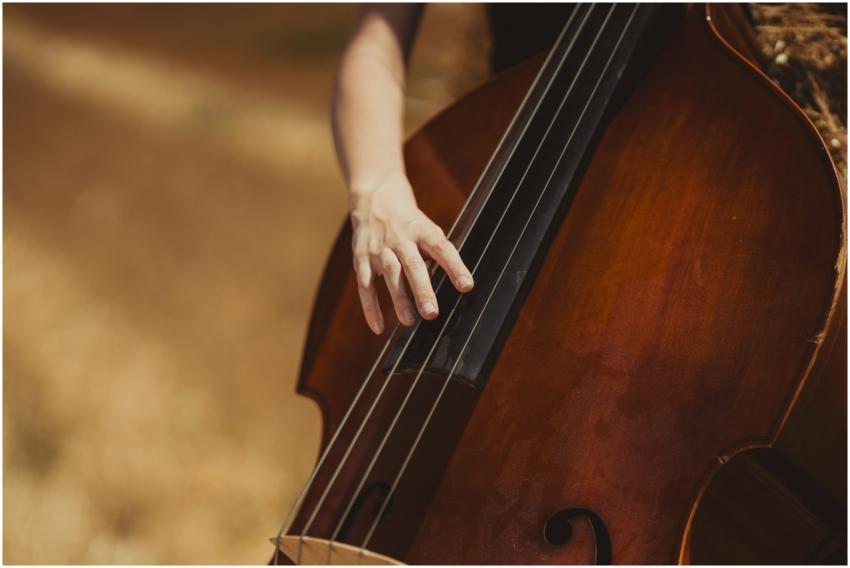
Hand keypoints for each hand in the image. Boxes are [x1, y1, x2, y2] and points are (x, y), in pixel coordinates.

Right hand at [349, 170, 473, 333]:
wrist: (376, 197)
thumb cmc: (410, 222)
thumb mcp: (427, 230)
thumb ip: (436, 254)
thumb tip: (453, 283)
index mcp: (422, 231)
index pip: (442, 248)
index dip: (455, 267)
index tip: (466, 286)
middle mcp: (401, 239)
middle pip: (413, 265)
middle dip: (422, 290)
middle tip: (432, 314)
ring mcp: (380, 248)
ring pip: (390, 274)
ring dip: (399, 299)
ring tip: (410, 321)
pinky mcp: (362, 258)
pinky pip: (365, 285)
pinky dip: (370, 307)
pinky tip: (378, 327)